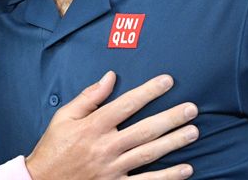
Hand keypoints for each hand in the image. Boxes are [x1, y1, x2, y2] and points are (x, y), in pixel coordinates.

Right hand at [25, 72, 196, 179]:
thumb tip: (110, 77)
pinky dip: (167, 177)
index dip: (149, 91)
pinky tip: (186, 169)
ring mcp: (112, 169)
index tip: (168, 81)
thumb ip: (89, 97)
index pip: (127, 105)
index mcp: (93, 126)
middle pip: (145, 130)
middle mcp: (105, 147)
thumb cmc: (54, 146)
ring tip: (193, 131)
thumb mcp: (64, 117)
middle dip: (170, 118)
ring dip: (174, 143)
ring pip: (149, 154)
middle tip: (192, 108)